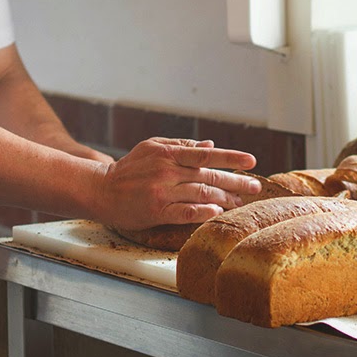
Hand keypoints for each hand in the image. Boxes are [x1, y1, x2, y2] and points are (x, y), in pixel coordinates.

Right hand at [96, 137, 260, 230]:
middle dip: (235, 181)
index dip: (231, 157)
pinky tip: (217, 212)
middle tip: (255, 187)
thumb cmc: (130, 168)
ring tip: (241, 202)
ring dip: (224, 198)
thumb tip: (210, 145)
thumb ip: (182, 146)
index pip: (206, 154)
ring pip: (201, 193)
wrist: (101, 189)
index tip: (251, 162)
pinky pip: (185, 212)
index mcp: (168, 152)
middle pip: (208, 175)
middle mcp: (167, 170)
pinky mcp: (156, 211)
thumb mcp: (153, 148)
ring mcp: (162, 191)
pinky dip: (202, 211)